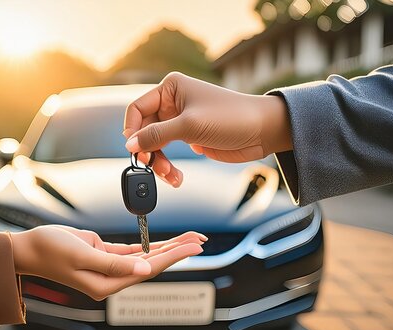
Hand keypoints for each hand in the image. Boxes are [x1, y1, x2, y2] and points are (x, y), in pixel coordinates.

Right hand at [11, 225, 205, 299]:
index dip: (172, 257)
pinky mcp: (104, 255)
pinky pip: (132, 251)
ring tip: (190, 239)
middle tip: (200, 240)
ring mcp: (108, 267)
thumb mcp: (82, 255)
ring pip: (144, 257)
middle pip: (152, 264)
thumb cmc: (50, 250)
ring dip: (166, 247)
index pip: (147, 270)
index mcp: (105, 285)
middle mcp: (111, 278)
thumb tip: (145, 269)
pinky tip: (164, 243)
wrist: (30, 247)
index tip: (193, 247)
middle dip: (177, 251)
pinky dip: (148, 245)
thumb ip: (114, 263)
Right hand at [123, 72, 290, 186]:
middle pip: (144, 130)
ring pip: (155, 144)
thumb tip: (130, 145)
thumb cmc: (231, 117)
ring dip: (159, 162)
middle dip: (149, 150)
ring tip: (170, 175)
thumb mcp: (189, 125)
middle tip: (155, 166)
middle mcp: (172, 103)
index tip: (135, 149)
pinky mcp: (188, 137)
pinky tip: (176, 177)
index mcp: (170, 89)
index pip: (137, 108)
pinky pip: (167, 153)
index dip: (133, 130)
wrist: (262, 131)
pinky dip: (168, 167)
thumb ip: (156, 135)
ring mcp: (180, 121)